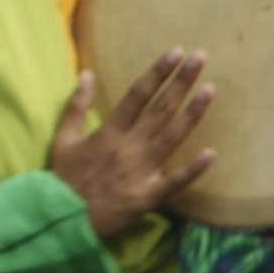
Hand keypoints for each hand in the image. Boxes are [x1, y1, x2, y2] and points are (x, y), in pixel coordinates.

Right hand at [47, 50, 216, 240]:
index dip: (157, 72)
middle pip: (160, 109)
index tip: (175, 52)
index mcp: (108, 132)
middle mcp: (128, 147)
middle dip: (181, 82)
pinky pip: (174, 182)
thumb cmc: (63, 178)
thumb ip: (76, 106)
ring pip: (172, 137)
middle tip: (200, 57)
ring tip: (211, 89)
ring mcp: (140, 171)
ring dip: (192, 113)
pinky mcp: (148, 196)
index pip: (137, 95)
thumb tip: (88, 74)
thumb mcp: (62, 139)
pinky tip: (212, 153)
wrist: (61, 219)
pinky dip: (193, 169)